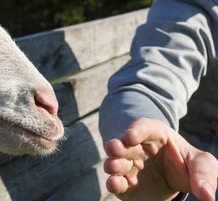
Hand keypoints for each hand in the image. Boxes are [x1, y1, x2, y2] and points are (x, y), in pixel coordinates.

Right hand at [103, 117, 217, 200]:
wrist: (175, 179)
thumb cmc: (188, 164)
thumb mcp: (202, 164)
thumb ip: (205, 175)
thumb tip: (207, 195)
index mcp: (155, 135)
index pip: (143, 127)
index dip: (136, 130)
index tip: (131, 137)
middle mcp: (137, 148)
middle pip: (123, 143)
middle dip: (117, 145)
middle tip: (114, 148)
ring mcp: (130, 165)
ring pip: (116, 162)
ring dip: (112, 163)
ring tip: (112, 167)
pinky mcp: (126, 183)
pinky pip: (116, 182)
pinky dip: (113, 183)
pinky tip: (114, 184)